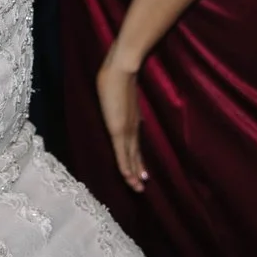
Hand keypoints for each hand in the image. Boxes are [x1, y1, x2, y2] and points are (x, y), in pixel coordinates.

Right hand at [96, 57, 146, 189]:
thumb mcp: (118, 89)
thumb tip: (115, 94)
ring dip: (133, 174)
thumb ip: (119, 97)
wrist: (122, 69)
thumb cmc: (116, 73)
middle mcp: (132, 127)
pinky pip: (122, 154)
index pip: (135, 144)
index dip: (137, 159)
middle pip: (135, 154)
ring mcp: (127, 130)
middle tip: (141, 186)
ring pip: (131, 158)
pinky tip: (128, 178)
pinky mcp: (119, 131)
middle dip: (137, 170)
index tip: (141, 171)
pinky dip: (126, 168)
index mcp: (132, 118)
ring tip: (137, 188)